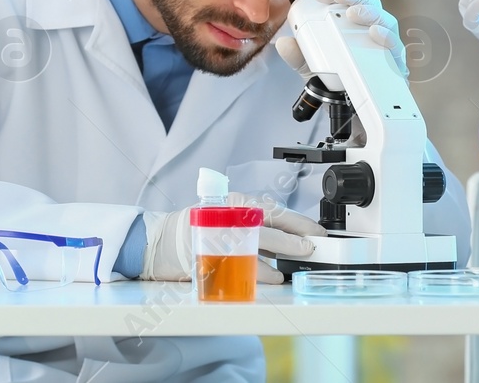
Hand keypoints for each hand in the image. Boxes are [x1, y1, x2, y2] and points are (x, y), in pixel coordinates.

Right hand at [140, 201, 323, 283]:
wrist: (161, 240)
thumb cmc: (198, 228)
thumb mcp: (227, 216)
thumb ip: (253, 223)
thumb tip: (289, 236)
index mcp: (236, 202)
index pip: (274, 209)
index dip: (298, 221)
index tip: (317, 230)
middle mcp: (229, 215)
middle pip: (269, 226)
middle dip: (294, 239)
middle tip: (312, 247)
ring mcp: (220, 234)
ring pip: (258, 245)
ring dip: (280, 257)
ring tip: (293, 267)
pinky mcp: (213, 254)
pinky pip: (242, 264)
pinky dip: (261, 273)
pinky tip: (274, 276)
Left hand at [274, 0, 405, 75]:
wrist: (350, 112)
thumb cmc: (335, 83)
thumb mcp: (310, 67)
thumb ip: (298, 55)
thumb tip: (283, 43)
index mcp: (352, 26)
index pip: (348, 1)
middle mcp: (371, 33)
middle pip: (369, 5)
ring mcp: (385, 48)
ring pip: (386, 21)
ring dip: (371, 13)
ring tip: (354, 14)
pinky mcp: (396, 66)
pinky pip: (397, 49)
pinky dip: (388, 38)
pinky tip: (377, 33)